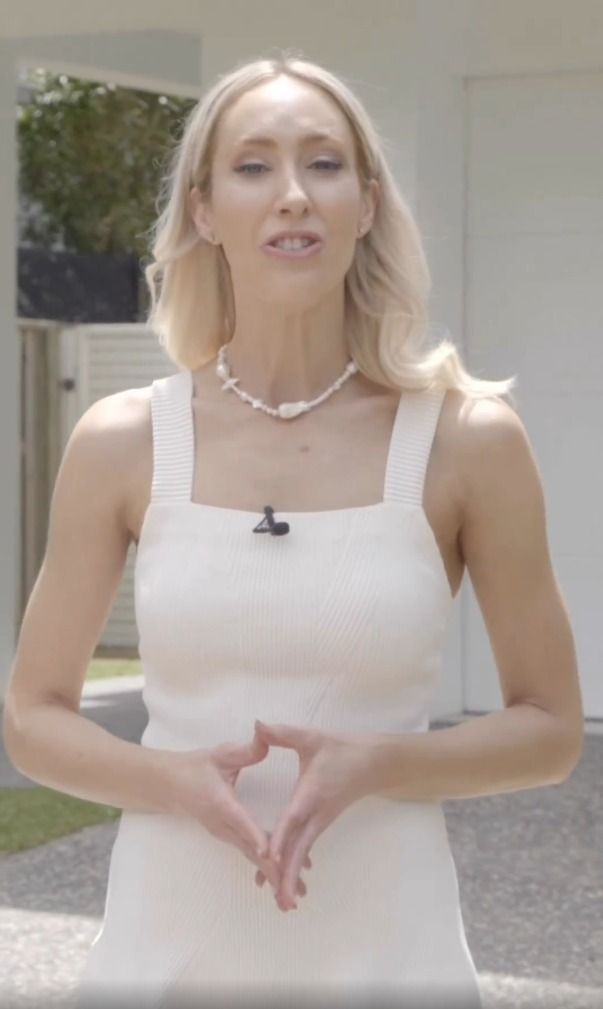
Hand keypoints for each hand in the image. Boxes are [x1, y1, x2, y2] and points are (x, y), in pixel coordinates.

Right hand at [168, 735, 281, 891]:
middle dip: (272, 870)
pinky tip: (284, 881)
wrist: (172, 786)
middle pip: (250, 851)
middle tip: (294, 889)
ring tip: (296, 894)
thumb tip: (265, 742)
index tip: (269, 852)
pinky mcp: (230, 837)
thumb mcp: (220, 754)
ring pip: (252, 857)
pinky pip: (250, 854)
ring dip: (273, 875)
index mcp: (221, 803)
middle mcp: (224, 825)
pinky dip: (267, 869)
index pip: (240, 821)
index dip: (255, 836)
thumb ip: (245, 751)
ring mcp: (226, 835)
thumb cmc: (197, 767)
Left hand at [253, 719, 372, 910]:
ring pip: (301, 854)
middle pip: (298, 849)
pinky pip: (305, 849)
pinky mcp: (320, 824)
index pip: (293, 820)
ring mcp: (319, 822)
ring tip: (281, 904)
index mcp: (310, 794)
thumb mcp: (311, 737)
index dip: (280, 838)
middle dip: (287, 874)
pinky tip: (285, 882)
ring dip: (291, 877)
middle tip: (278, 902)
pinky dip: (294, 867)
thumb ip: (282, 733)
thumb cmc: (341, 749)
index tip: (268, 858)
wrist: (373, 763)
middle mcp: (315, 814)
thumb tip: (257, 724)